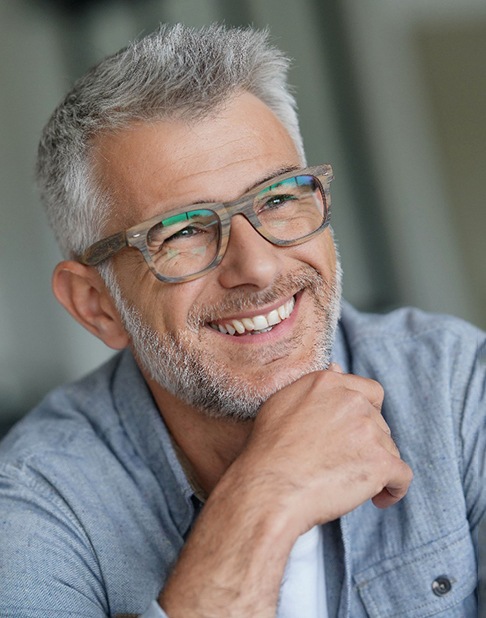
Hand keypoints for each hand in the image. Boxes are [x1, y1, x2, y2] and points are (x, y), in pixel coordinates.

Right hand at [236, 365, 412, 534]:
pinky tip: (378, 499)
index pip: (370, 392)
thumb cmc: (268, 451)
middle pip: (379, 423)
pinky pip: (402, 477)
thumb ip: (314, 386)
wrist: (269, 488)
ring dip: (374, 467)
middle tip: (341, 464)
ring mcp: (368, 430)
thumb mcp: (282, 403)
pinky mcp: (381, 462)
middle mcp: (352, 401)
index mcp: (328, 383)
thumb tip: (338, 367)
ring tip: (348, 484)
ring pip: (389, 450)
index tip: (354, 434)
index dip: (367, 415)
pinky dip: (394, 490)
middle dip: (367, 444)